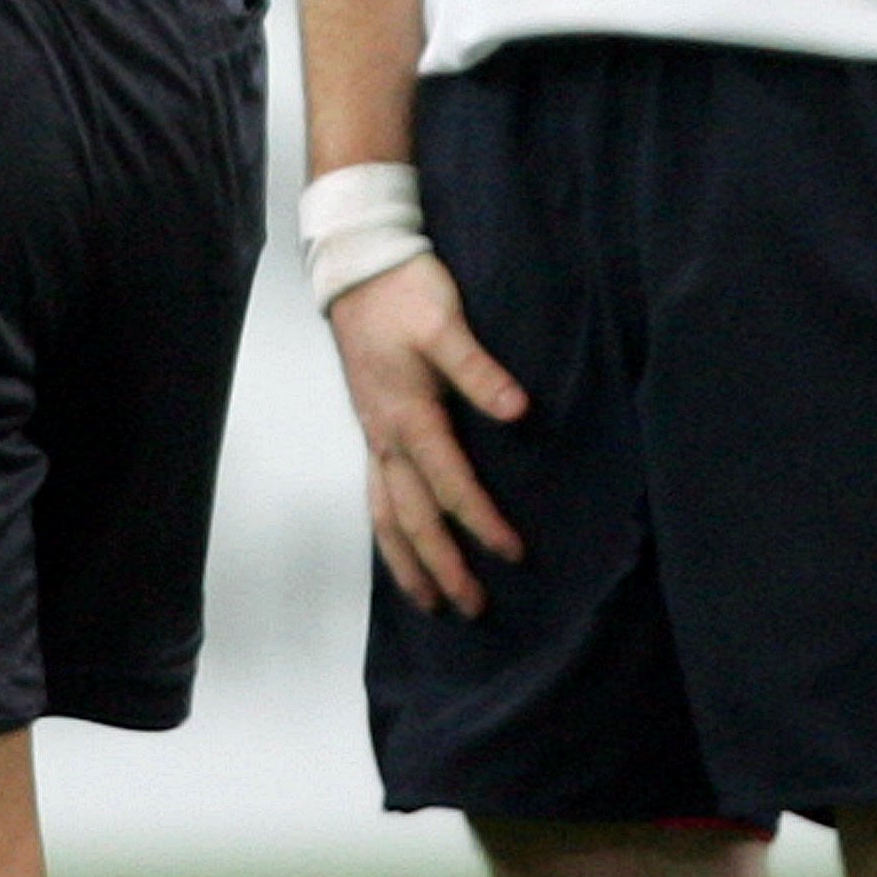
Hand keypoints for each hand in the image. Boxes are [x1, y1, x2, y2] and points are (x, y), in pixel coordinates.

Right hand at [333, 251, 528, 617]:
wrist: (358, 269)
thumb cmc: (405, 293)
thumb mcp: (446, 324)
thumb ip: (480, 371)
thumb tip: (518, 411)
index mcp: (409, 417)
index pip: (450, 485)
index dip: (481, 522)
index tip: (513, 553)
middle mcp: (386, 438)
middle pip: (412, 518)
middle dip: (440, 566)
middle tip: (471, 607)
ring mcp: (373, 436)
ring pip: (385, 516)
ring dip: (406, 562)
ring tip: (427, 603)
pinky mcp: (372, 429)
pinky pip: (376, 496)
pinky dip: (388, 532)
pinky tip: (400, 548)